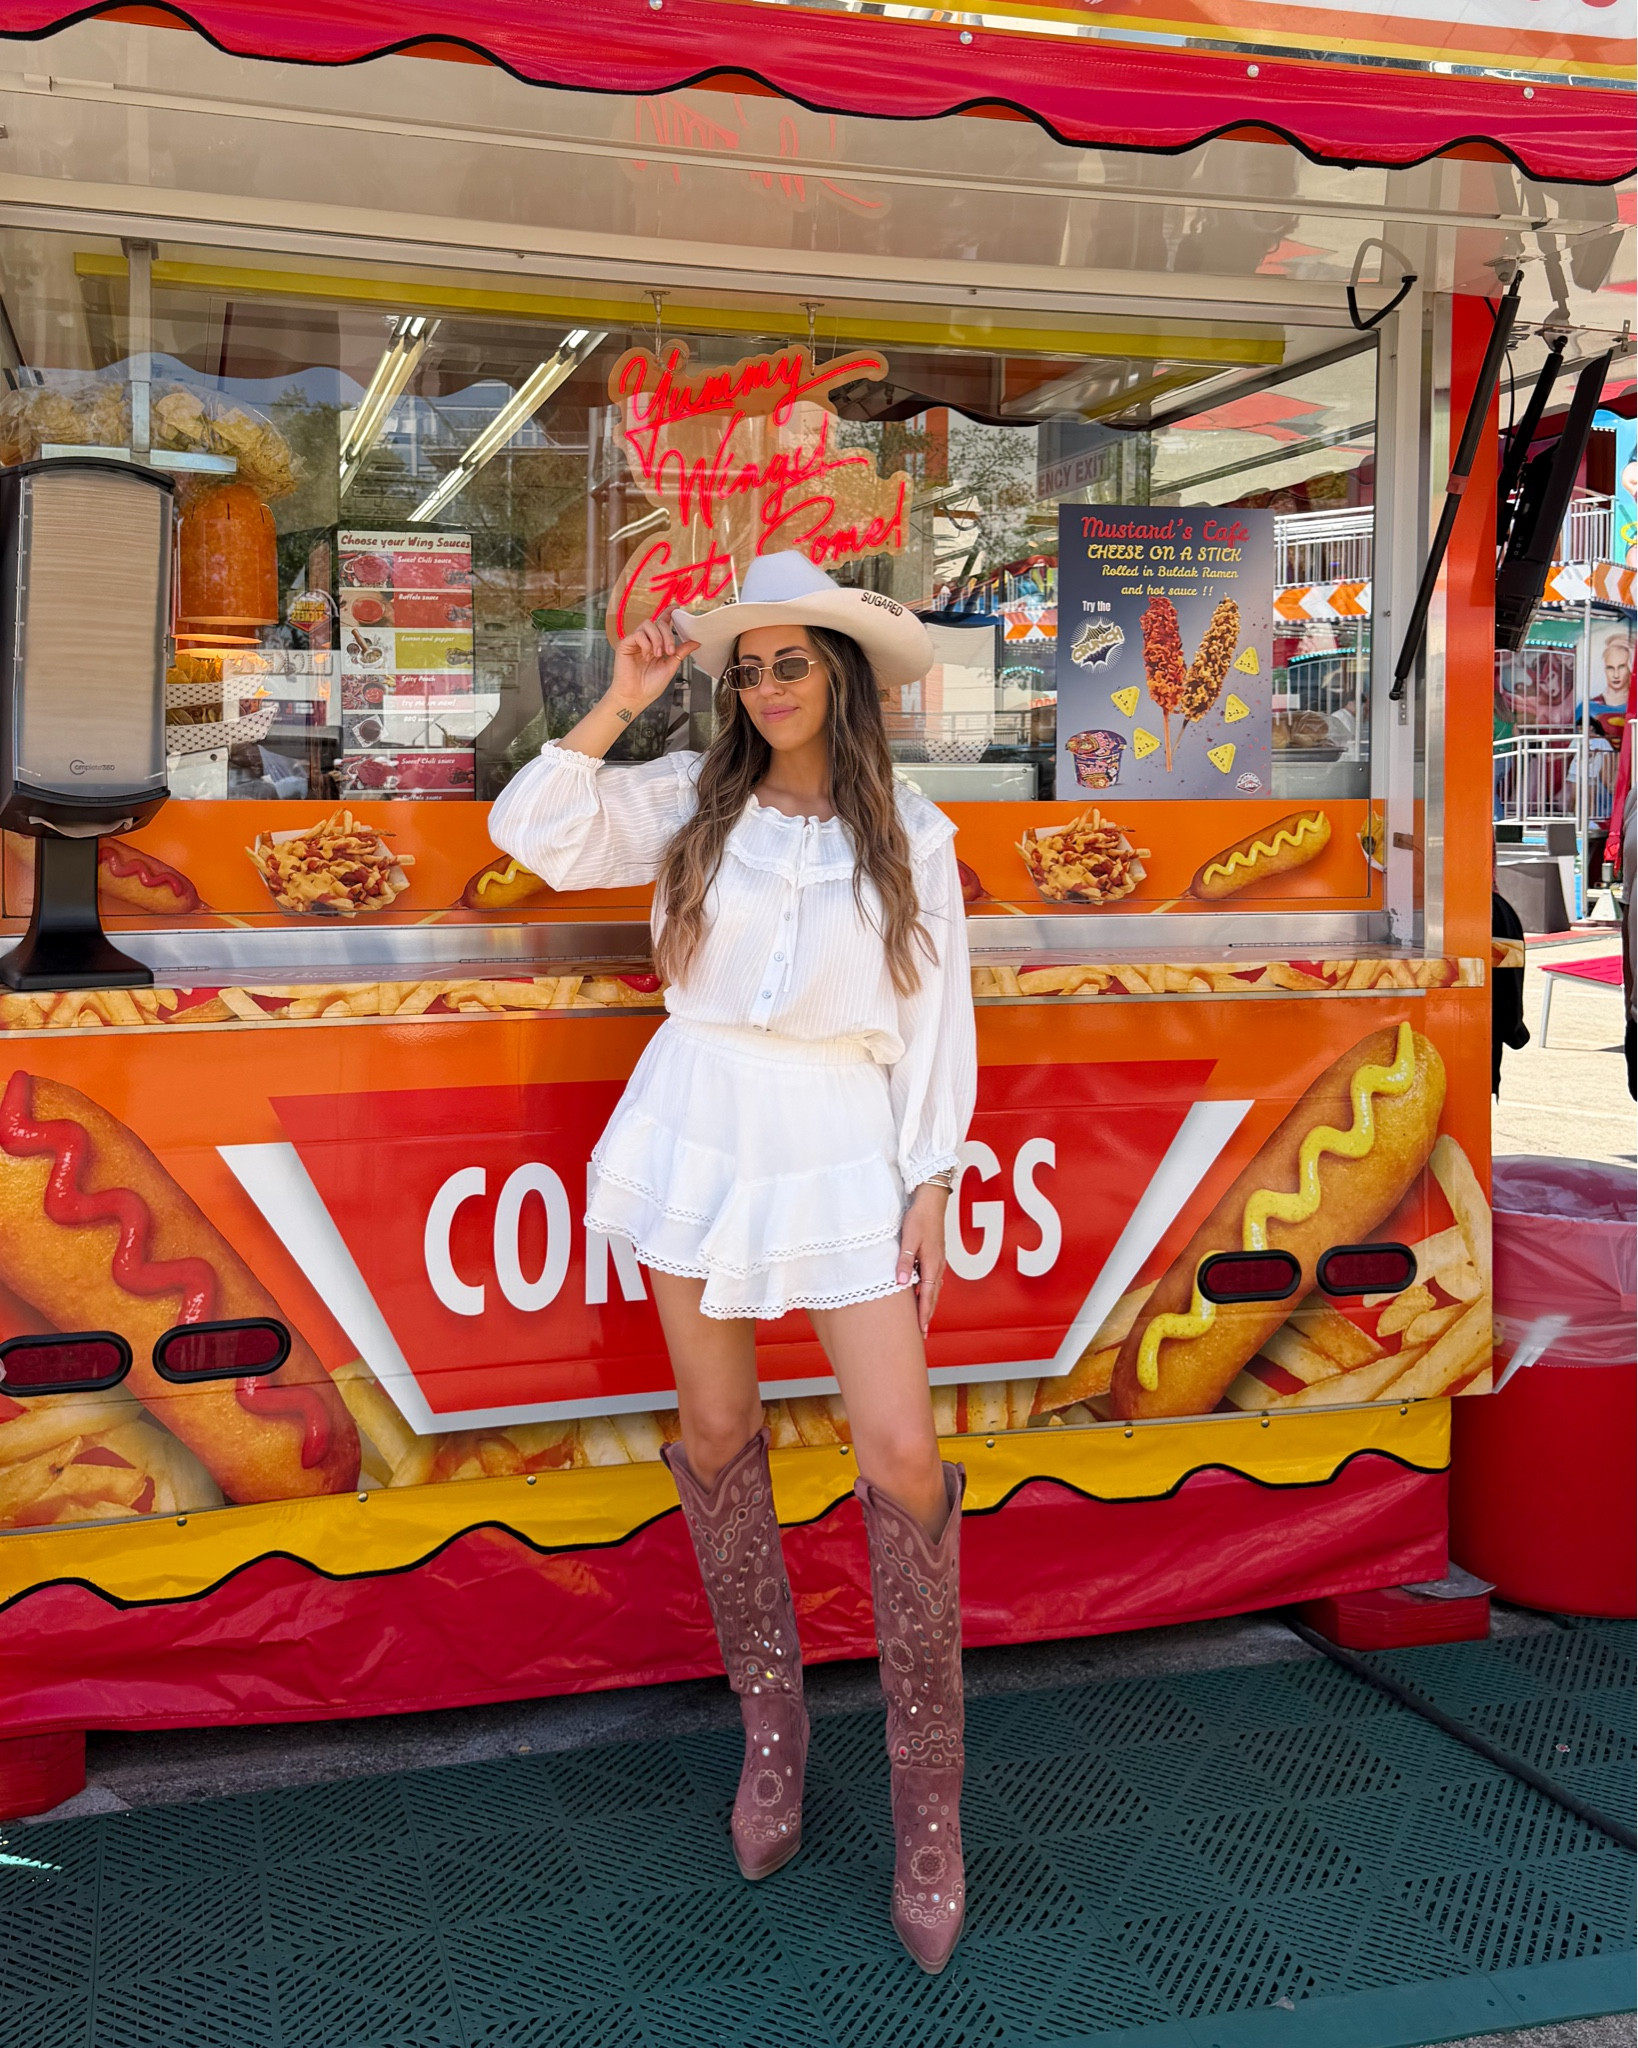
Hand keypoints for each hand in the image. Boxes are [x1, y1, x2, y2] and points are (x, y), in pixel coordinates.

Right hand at [608, 612, 700, 717]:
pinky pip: (638, 634)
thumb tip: (695, 642)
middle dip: (667, 634)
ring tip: (658, 654)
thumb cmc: (649, 685)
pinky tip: (647, 655)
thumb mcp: (670, 666)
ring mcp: (635, 641)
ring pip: (648, 624)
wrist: (635, 696)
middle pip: (658, 623)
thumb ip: (681, 652)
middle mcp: (646, 640)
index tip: (677, 608)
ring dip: (657, 638)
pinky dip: (646, 643)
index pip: (662, 624)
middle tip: (670, 651)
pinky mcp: (625, 644)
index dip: (668, 613)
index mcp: (656, 644)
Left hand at [896, 1184, 949, 1335]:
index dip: (923, 1314)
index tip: (920, 1330)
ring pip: (934, 1289)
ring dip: (928, 1305)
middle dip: (927, 1315)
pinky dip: (928, 1292)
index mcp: (932, 1265)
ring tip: (923, 1319)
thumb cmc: (919, 1218)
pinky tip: (923, 1295)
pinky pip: (932, 1280)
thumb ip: (905, 1261)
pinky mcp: (935, 1256)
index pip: (927, 1296)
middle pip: (933, 1296)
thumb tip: (901, 1283)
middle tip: (922, 1333)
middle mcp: (938, 1266)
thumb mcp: (909, 1239)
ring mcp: (938, 1262)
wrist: (932, 1201)